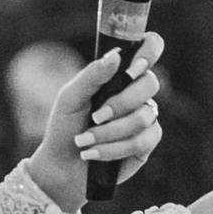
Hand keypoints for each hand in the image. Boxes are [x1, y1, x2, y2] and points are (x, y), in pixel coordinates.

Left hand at [24, 33, 164, 213]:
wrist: (62, 165)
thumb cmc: (65, 127)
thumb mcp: (71, 97)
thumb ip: (92, 75)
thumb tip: (116, 56)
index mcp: (120, 74)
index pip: (150, 48)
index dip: (150, 51)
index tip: (133, 68)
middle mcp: (137, 93)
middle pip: (150, 84)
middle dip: (121, 103)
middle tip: (96, 116)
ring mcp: (145, 117)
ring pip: (144, 116)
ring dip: (110, 131)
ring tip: (86, 140)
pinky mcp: (147, 143)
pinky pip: (142, 140)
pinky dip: (114, 148)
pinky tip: (95, 154)